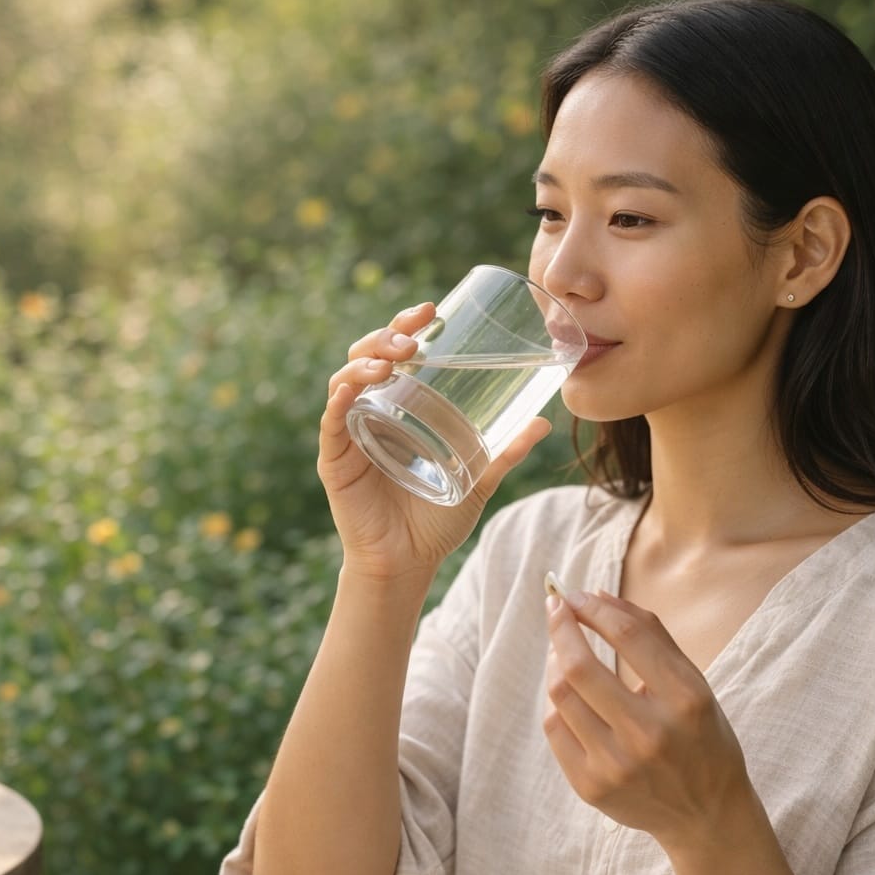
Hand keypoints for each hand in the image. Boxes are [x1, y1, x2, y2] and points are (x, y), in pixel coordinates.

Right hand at [319, 302, 550, 578]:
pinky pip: (331, 423)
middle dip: (386, 337)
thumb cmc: (436, 520)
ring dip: (365, 362)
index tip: (430, 310)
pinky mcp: (335, 461)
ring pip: (345, 380)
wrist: (408, 564)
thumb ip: (506, 451)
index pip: (394, 354)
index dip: (406, 327)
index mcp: (398, 407)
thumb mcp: (478, 478)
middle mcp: (369, 412)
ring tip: (392, 360)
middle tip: (414, 335)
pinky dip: (338, 402)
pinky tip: (350, 389)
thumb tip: (543, 422)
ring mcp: (349, 434)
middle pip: (366, 357)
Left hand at [542, 588, 754, 854]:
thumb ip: (650, 635)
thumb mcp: (694, 683)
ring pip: (560, 695)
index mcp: (686, 700)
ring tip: (562, 650)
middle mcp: (651, 733)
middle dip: (560, 627)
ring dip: (555, 661)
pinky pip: (554, 728)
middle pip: (580, 665)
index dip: (594, 608)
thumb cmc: (700, 737)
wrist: (707, 816)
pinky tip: (569, 693)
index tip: (576, 595)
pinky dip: (557, 701)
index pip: (627, 636)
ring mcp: (618, 764)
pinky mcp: (592, 787)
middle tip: (556, 609)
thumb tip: (598, 594)